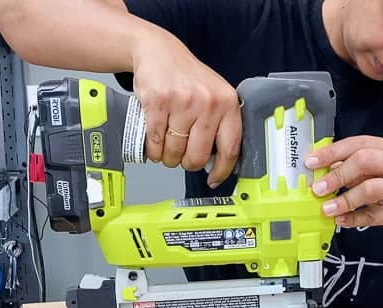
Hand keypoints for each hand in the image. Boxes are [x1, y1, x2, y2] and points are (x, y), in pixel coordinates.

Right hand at [130, 31, 240, 186]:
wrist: (158, 51)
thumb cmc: (186, 77)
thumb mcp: (212, 95)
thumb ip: (218, 125)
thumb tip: (216, 162)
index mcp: (227, 103)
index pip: (230, 149)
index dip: (221, 171)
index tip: (214, 180)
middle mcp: (208, 103)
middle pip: (197, 156)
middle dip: (186, 163)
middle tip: (181, 157)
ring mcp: (182, 102)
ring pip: (174, 151)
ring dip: (167, 156)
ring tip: (166, 144)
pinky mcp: (158, 103)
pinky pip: (155, 141)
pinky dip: (152, 148)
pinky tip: (154, 141)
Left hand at [305, 136, 382, 238]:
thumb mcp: (376, 167)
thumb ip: (352, 166)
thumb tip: (320, 170)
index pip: (356, 144)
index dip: (331, 153)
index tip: (311, 162)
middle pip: (364, 162)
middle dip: (337, 175)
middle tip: (318, 188)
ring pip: (369, 189)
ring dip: (344, 199)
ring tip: (327, 208)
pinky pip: (372, 216)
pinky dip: (353, 218)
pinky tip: (340, 219)